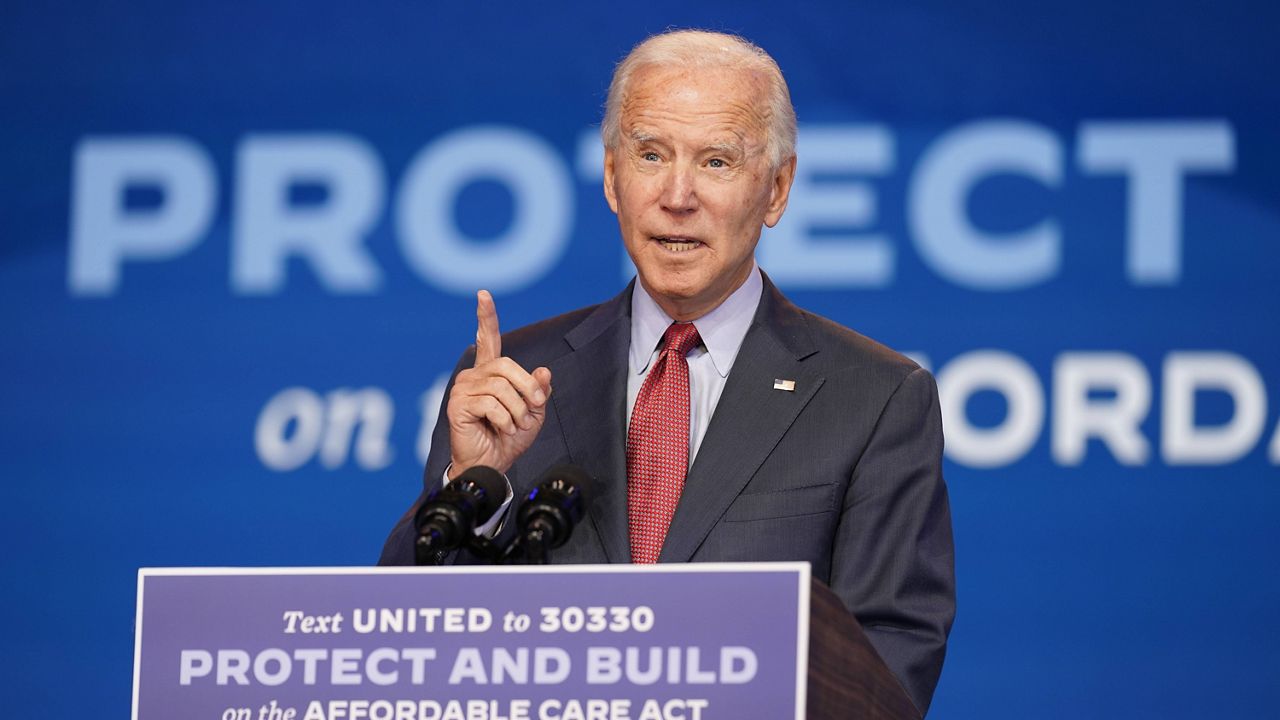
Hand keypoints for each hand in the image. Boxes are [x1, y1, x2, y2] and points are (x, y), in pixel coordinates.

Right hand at [445, 290, 552, 477]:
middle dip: (528, 388)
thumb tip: (544, 370)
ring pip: (501, 388)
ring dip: (517, 410)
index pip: (487, 339)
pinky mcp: (458, 405)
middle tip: (536, 408)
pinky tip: (502, 429)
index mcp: (490, 372)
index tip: (483, 294)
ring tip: (516, 425)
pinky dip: (504, 420)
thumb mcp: (534, 412)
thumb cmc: (510, 437)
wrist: (493, 464)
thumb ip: (539, 390)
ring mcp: (463, 389)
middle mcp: (473, 375)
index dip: (486, 317)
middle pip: (507, 366)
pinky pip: (491, 405)